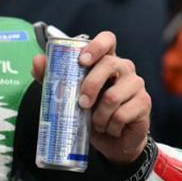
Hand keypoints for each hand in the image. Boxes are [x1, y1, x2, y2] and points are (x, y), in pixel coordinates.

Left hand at [32, 31, 150, 163]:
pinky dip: (110, 126)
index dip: (96, 46)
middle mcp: (124, 67)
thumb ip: (52, 77)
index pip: (107, 39)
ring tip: (96, 122)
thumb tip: (37, 61)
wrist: (111, 141)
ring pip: (113, 96)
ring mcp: (136, 84)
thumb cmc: (90, 111)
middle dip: (90, 86)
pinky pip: (122, 114)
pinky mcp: (144, 103)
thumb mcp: (68, 94)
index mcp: (105, 60)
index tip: (81, 61)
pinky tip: (109, 128)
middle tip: (81, 103)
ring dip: (99, 115)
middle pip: (109, 65)